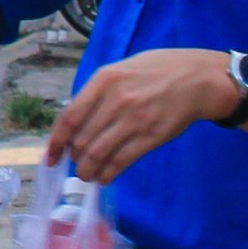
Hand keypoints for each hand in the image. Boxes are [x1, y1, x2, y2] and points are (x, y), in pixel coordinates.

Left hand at [48, 48, 235, 184]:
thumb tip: (73, 123)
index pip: (69, 118)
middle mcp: (117, 100)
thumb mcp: (120, 70)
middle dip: (74, 159)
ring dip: (88, 171)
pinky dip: (108, 174)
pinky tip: (105, 177)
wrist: (198, 78)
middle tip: (75, 164)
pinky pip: (122, 161)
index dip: (56, 142)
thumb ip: (96, 93)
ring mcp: (135, 119)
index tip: (50, 157)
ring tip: (87, 175)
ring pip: (99, 154)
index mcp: (104, 80)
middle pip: (82, 140)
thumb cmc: (155, 72)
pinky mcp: (152, 136)